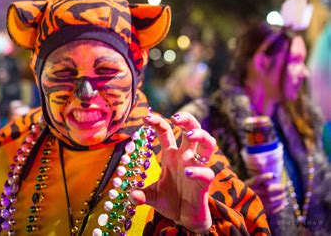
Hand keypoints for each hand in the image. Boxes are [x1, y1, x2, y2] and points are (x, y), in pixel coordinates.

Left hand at [130, 112, 215, 232]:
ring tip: (190, 135)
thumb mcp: (151, 196)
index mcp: (171, 155)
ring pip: (207, 144)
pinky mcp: (205, 182)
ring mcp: (197, 167)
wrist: (185, 219)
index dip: (158, 122)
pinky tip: (187, 172)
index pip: (166, 131)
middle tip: (176, 117)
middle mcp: (185, 156)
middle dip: (186, 119)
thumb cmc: (170, 201)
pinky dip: (197, 170)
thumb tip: (130, 195)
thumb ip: (140, 195)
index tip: (146, 118)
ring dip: (201, 135)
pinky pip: (206, 172)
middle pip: (192, 129)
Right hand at [245, 173, 286, 214]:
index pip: (257, 179)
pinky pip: (272, 210)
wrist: (240, 205)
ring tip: (285, 194)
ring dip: (281, 197)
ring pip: (272, 200)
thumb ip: (259, 180)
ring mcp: (256, 204)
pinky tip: (284, 204)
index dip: (266, 177)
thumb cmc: (247, 192)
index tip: (276, 175)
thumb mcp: (249, 184)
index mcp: (247, 186)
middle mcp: (251, 194)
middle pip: (268, 190)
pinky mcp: (260, 212)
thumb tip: (275, 176)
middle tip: (286, 186)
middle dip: (279, 188)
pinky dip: (280, 207)